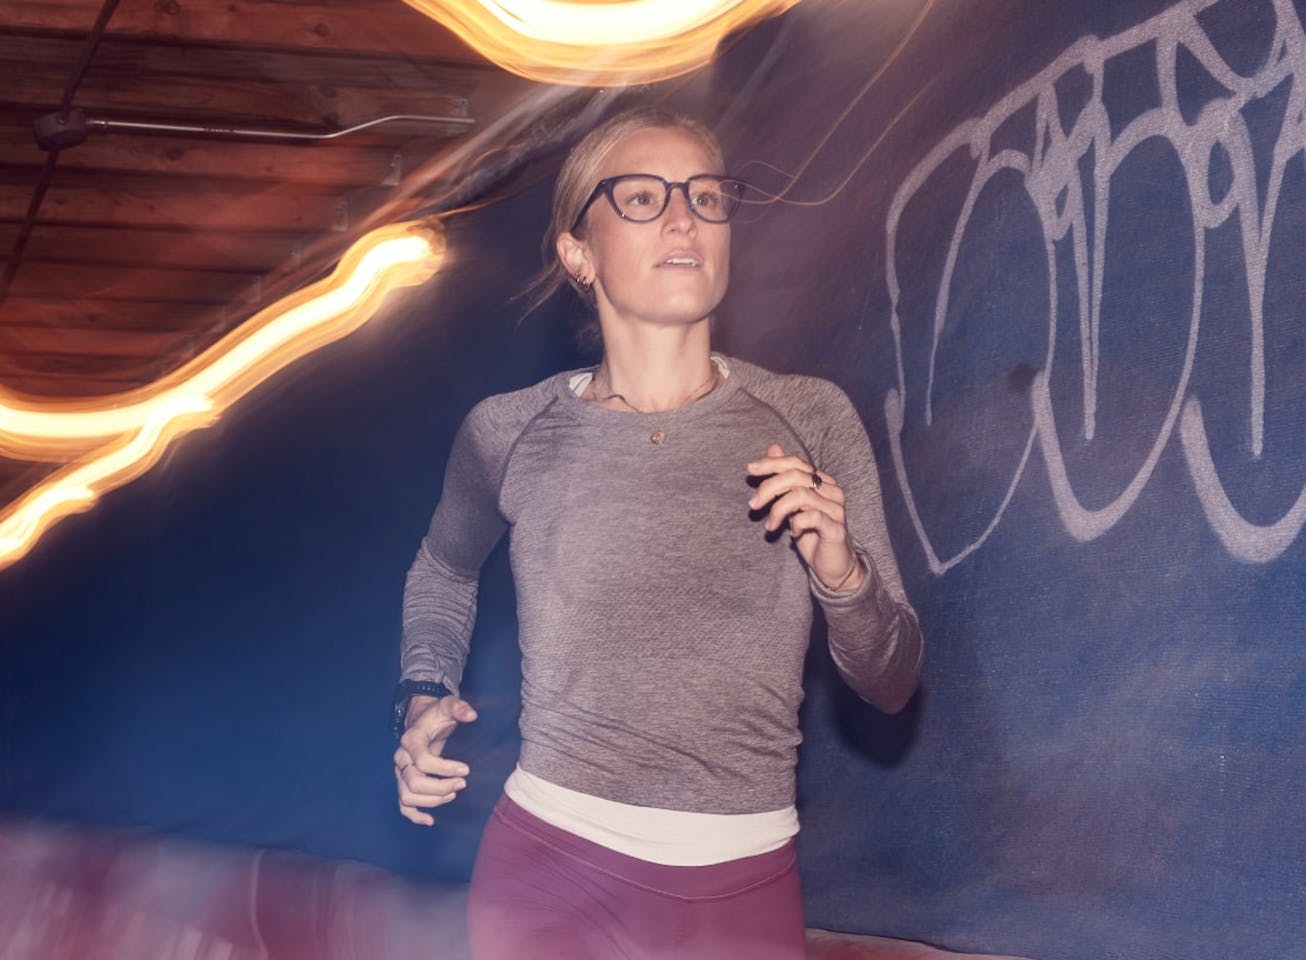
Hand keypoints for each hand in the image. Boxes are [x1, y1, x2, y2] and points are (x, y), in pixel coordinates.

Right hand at [394, 693, 477, 825]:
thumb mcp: (448, 705)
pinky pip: (403, 805)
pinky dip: (415, 816)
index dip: (445, 768)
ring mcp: (400, 773)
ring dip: (431, 800)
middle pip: (413, 782)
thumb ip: (459, 708)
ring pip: (407, 796)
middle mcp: (401, 758)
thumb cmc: (437, 715)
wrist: (423, 720)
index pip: (422, 761)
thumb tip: (472, 715)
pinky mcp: (403, 783)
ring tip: (453, 795)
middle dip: (440, 787)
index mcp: (411, 740)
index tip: (466, 769)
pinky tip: (431, 820)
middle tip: (463, 783)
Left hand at [747, 443, 862, 591]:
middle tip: (753, 504)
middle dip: (769, 488)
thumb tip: (773, 447)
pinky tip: (792, 533)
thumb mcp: (792, 504)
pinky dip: (795, 524)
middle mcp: (832, 490)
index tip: (750, 470)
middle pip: (796, 476)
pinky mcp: (836, 528)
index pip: (796, 463)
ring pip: (801, 495)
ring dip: (778, 510)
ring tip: (769, 525)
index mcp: (822, 481)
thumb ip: (785, 478)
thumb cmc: (811, 533)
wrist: (832, 564)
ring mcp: (836, 509)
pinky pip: (812, 517)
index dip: (772, 463)